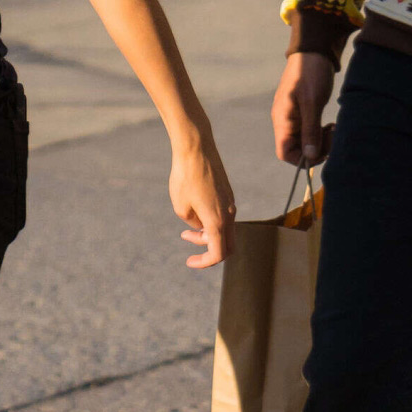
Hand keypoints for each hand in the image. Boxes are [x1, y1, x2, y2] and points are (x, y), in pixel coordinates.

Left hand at [170, 134, 235, 269]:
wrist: (196, 148)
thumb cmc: (185, 177)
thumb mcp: (181, 207)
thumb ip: (193, 223)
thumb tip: (200, 225)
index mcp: (218, 221)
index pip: (218, 254)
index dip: (204, 263)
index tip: (189, 261)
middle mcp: (229, 214)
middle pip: (227, 245)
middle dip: (208, 249)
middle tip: (188, 240)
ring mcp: (231, 202)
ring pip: (225, 229)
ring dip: (207, 234)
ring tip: (186, 227)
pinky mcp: (228, 193)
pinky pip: (224, 216)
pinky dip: (211, 221)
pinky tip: (195, 211)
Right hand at [271, 51, 336, 166]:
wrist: (314, 50)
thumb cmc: (310, 72)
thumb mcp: (312, 101)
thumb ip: (310, 129)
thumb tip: (309, 156)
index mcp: (282, 119)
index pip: (285, 152)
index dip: (302, 158)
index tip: (322, 151)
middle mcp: (285, 121)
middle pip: (296, 150)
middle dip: (316, 149)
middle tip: (333, 136)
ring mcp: (294, 117)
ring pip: (306, 142)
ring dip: (321, 142)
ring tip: (334, 130)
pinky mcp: (304, 112)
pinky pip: (311, 132)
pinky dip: (322, 133)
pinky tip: (331, 126)